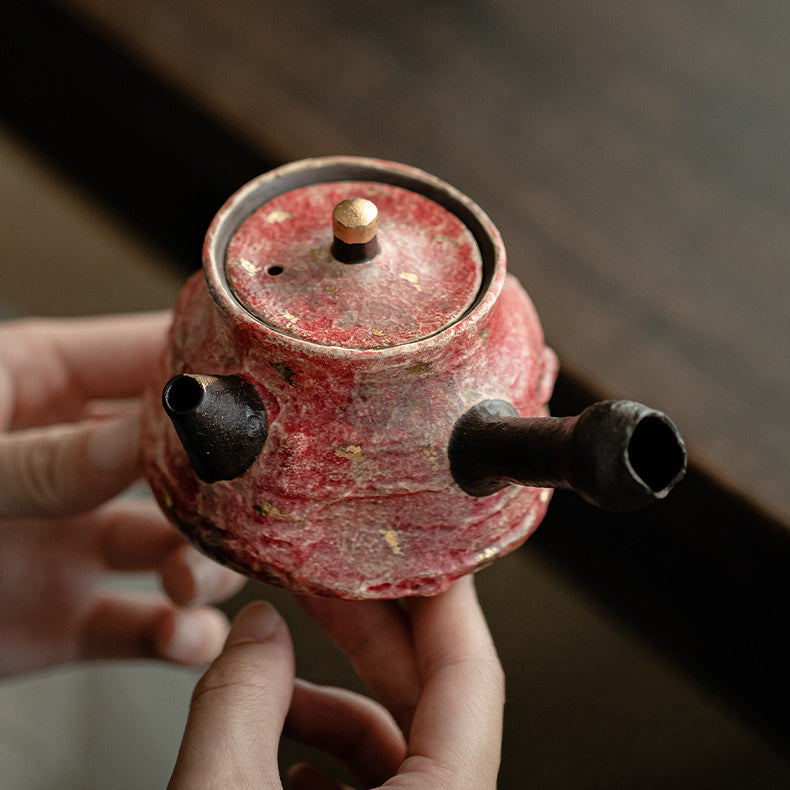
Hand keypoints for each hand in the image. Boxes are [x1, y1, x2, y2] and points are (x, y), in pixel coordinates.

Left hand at [0, 313, 244, 676]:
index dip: (219, 368)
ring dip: (206, 565)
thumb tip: (148, 437)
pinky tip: (184, 637)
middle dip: (224, 488)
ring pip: (180, 544)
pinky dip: (179, 635)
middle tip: (249, 509)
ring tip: (192, 584)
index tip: (274, 389)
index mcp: (41, 386)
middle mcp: (73, 461)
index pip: (153, 356)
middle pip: (187, 459)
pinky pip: (145, 624)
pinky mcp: (67, 616)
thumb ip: (45, 457)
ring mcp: (73, 540)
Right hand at [170, 575, 503, 788]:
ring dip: (332, 701)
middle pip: (431, 700)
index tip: (422, 544)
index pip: (471, 674)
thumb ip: (239, 704)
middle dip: (370, 631)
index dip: (442, 595)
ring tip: (270, 681)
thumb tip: (257, 629)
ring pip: (396, 747)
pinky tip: (281, 755)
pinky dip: (325, 760)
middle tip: (328, 579)